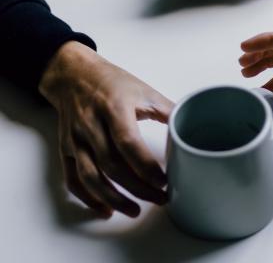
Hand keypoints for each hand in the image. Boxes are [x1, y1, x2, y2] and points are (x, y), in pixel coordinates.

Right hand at [39, 41, 172, 217]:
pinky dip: (88, 197)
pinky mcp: (66, 149)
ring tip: (135, 210)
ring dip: (113, 198)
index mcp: (114, 108)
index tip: (165, 181)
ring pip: (90, 176)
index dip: (146, 166)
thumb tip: (193, 127)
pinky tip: (106, 209)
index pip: (128, 143)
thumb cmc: (112, 82)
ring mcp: (76, 139)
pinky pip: (73, 178)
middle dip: (138, 188)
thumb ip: (168, 110)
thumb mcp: (144, 90)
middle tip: (160, 199)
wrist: (73, 74)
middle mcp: (91, 125)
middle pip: (112, 165)